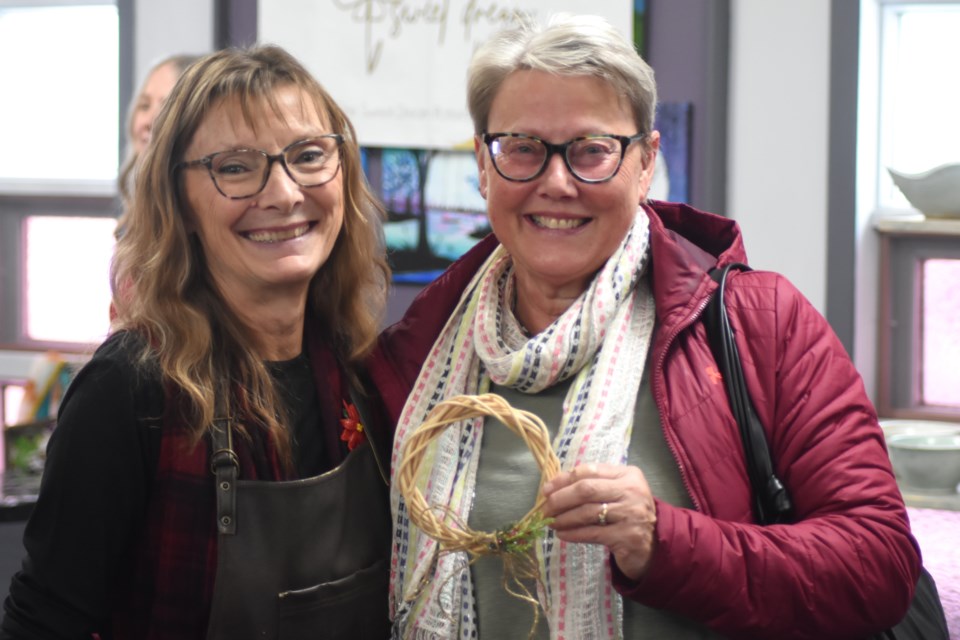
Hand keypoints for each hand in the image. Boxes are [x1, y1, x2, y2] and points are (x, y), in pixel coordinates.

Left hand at [541, 463, 656, 579]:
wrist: (655, 545)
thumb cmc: (629, 515)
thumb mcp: (616, 493)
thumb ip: (593, 485)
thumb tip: (553, 489)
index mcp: (628, 474)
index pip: (589, 470)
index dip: (564, 479)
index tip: (546, 490)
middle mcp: (632, 491)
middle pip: (586, 489)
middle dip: (560, 499)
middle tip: (545, 509)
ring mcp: (631, 514)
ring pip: (587, 512)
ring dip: (564, 518)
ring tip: (551, 523)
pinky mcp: (627, 537)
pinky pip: (592, 533)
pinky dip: (573, 533)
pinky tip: (562, 534)